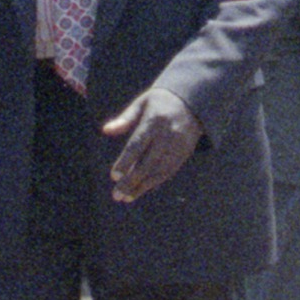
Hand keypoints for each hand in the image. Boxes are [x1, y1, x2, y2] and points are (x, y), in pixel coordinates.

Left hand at [104, 84, 203, 202]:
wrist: (193, 102)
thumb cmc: (160, 103)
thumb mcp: (142, 103)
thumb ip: (125, 118)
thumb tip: (105, 130)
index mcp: (154, 121)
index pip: (138, 145)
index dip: (126, 162)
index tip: (114, 176)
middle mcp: (167, 135)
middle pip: (147, 163)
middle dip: (131, 181)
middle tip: (116, 195)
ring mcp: (177, 146)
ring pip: (159, 172)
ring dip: (142, 187)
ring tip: (125, 197)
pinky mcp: (184, 154)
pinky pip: (168, 172)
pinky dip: (153, 183)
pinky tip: (140, 190)